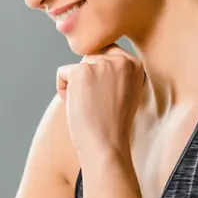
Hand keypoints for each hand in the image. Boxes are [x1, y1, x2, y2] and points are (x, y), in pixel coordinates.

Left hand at [56, 45, 145, 161]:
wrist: (106, 145)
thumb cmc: (112, 123)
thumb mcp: (125, 90)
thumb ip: (116, 71)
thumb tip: (93, 56)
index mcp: (135, 63)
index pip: (107, 53)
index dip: (99, 76)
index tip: (105, 98)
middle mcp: (121, 60)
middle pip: (90, 58)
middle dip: (86, 80)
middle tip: (96, 104)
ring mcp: (101, 64)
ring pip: (76, 66)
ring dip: (75, 86)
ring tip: (89, 105)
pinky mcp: (82, 71)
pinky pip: (62, 73)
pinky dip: (63, 90)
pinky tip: (76, 105)